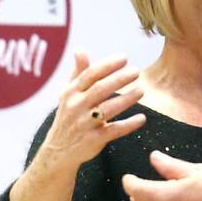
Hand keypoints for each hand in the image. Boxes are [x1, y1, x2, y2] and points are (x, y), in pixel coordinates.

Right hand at [41, 51, 145, 168]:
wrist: (59, 151)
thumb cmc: (69, 116)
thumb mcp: (69, 94)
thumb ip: (78, 73)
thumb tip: (80, 50)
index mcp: (71, 93)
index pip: (90, 75)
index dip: (107, 65)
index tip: (124, 58)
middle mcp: (76, 107)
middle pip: (99, 89)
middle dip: (119, 79)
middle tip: (137, 71)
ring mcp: (84, 124)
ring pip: (108, 109)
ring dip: (126, 99)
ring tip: (141, 91)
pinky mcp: (93, 140)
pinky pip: (114, 130)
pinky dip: (128, 124)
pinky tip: (142, 118)